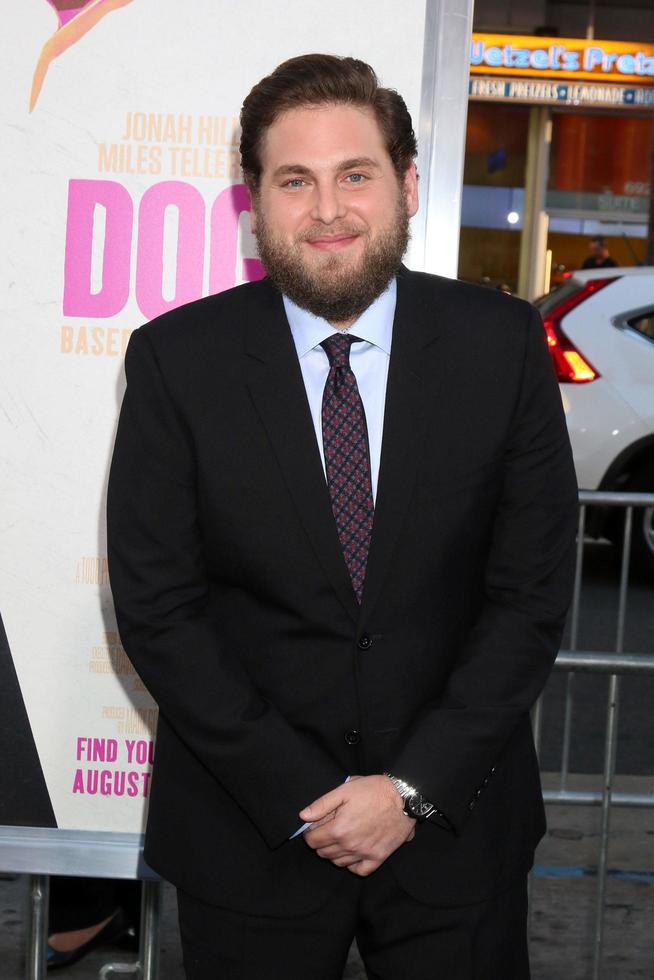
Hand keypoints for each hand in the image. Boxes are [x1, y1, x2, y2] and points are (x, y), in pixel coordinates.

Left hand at [300, 774, 415, 876]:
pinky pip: (359, 870)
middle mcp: (349, 845)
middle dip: (320, 843)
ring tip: (339, 840)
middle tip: (327, 831)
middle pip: (324, 853)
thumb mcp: (344, 790)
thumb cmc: (373, 791)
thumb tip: (303, 816)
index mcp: (338, 829)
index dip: (309, 834)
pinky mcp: (378, 857)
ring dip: (334, 853)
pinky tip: (353, 853)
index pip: (312, 841)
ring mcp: (364, 854)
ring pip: (339, 863)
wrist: (403, 798)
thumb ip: (321, 804)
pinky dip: (353, 865)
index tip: (313, 828)